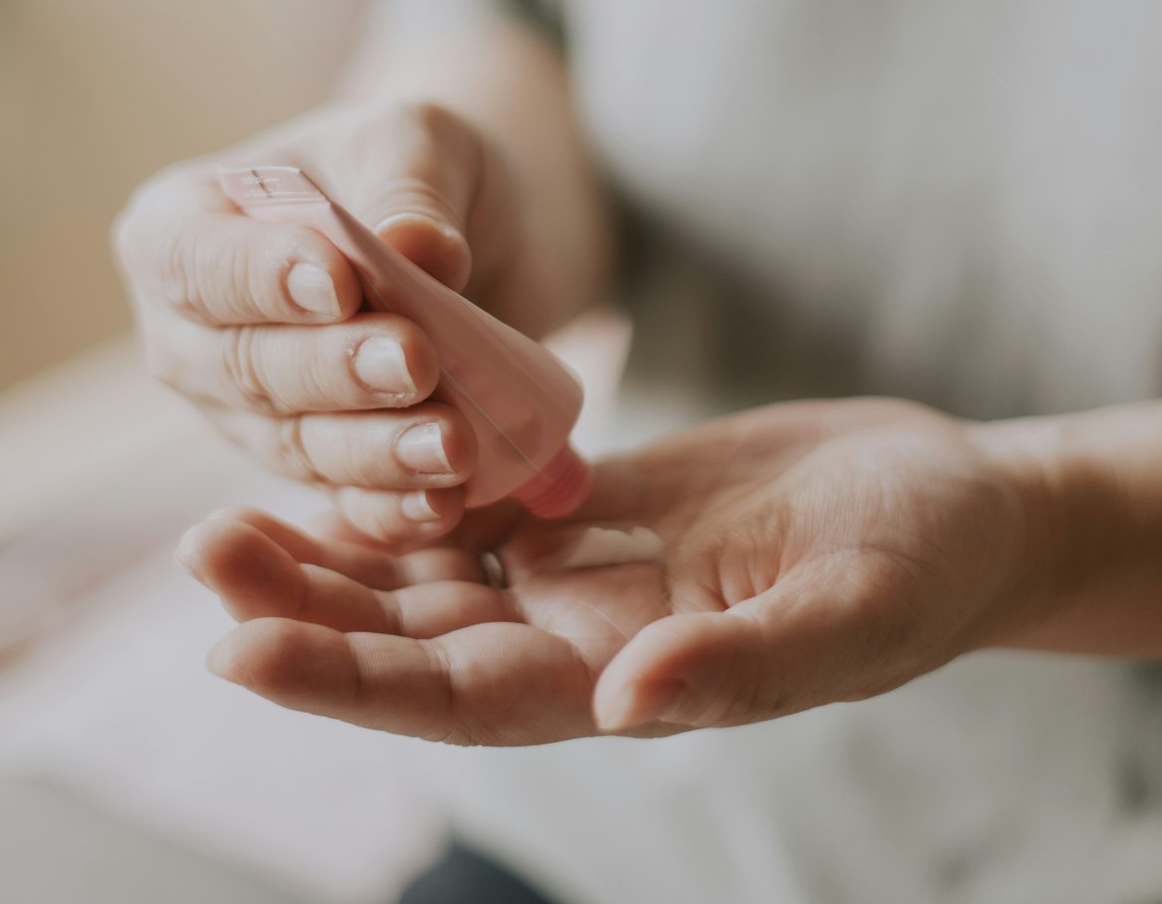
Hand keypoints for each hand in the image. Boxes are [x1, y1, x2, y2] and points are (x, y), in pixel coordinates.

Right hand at [115, 101, 555, 543]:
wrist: (465, 230)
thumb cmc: (408, 169)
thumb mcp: (418, 144)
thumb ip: (411, 192)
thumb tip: (419, 248)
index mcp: (179, 227)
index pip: (201, 262)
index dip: (263, 279)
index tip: (338, 283)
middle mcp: (190, 334)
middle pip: (247, 368)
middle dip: (336, 371)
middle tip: (418, 360)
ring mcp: (242, 415)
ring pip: (297, 445)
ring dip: (375, 453)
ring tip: (452, 444)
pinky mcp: (309, 470)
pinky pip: (342, 501)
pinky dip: (393, 509)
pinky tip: (445, 503)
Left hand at [177, 399, 1030, 742]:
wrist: (960, 503)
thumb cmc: (928, 562)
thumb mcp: (856, 611)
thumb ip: (748, 663)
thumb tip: (628, 705)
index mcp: (635, 681)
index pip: (464, 699)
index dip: (352, 684)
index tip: (240, 652)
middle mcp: (585, 640)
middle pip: (415, 640)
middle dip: (304, 612)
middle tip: (201, 556)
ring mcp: (584, 574)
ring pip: (427, 576)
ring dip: (329, 556)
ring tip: (222, 521)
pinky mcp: (593, 507)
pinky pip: (474, 503)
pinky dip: (400, 489)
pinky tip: (329, 456)